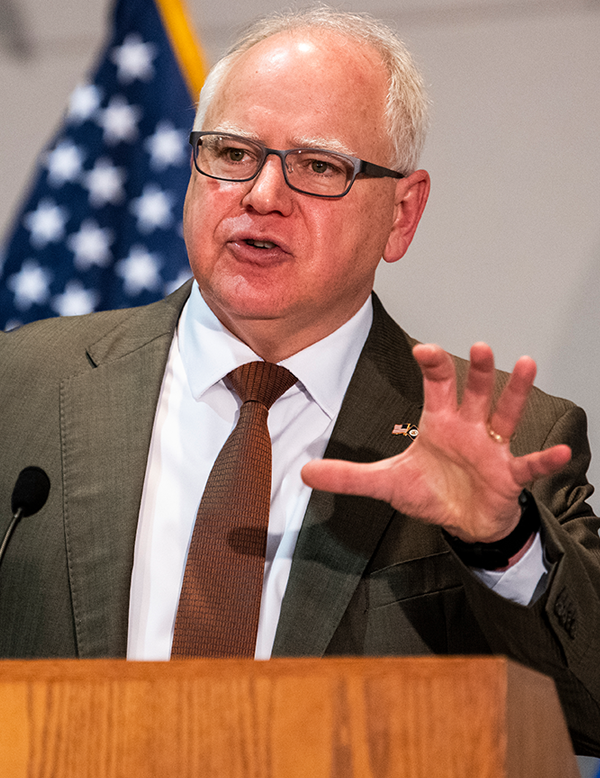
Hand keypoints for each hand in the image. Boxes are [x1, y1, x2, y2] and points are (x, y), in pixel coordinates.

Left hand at [302, 342, 569, 545]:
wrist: (462, 521)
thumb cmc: (432, 492)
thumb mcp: (386, 483)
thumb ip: (348, 476)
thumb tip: (304, 472)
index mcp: (440, 424)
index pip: (437, 386)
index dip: (433, 366)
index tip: (424, 348)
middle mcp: (469, 429)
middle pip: (474, 393)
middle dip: (477, 371)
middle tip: (479, 346)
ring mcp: (492, 449)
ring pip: (505, 415)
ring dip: (515, 393)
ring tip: (527, 365)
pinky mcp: (509, 475)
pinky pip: (530, 465)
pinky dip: (545, 459)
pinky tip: (562, 452)